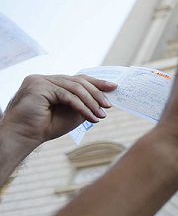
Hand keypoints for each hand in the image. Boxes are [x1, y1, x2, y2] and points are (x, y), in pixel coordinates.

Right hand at [0, 74, 114, 147]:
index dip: (97, 82)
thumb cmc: (46, 127)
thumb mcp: (72, 114)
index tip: (113, 87)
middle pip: (78, 81)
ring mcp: (40, 80)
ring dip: (91, 102)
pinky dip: (82, 107)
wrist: (25, 136)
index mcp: (51, 83)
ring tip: (101, 115)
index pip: (77, 79)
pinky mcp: (39, 86)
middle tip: (108, 106)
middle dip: (97, 93)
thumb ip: (85, 104)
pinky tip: (91, 117)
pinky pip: (67, 95)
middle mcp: (45, 79)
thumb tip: (105, 100)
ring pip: (75, 88)